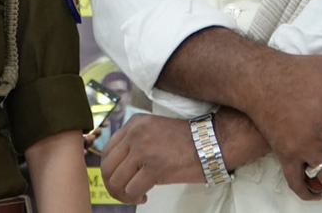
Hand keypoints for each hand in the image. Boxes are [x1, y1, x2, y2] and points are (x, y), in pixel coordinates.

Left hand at [101, 110, 271, 203]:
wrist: (214, 141)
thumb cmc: (190, 140)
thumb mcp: (157, 131)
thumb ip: (137, 142)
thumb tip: (121, 166)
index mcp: (135, 123)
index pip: (107, 151)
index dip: (110, 170)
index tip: (120, 179)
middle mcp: (135, 134)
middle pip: (108, 167)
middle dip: (112, 185)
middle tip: (125, 193)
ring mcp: (144, 150)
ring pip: (116, 181)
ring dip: (122, 194)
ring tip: (135, 196)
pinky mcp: (154, 167)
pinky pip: (131, 190)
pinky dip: (134, 198)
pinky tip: (145, 196)